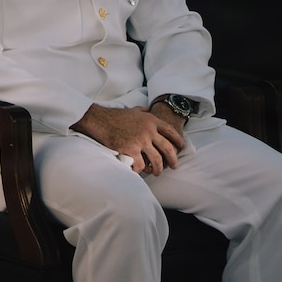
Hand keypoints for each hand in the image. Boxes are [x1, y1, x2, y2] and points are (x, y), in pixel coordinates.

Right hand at [71, 103, 185, 174]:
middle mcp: (148, 131)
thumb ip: (144, 111)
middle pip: (168, 148)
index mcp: (151, 120)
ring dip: (158, 169)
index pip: (170, 132)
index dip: (177, 140)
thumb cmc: (115, 116)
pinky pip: (141, 165)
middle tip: (174, 166)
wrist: (100, 120)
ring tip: (156, 172)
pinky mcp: (131, 150)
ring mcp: (141, 141)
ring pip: (157, 160)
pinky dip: (140, 170)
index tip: (181, 147)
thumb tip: (149, 109)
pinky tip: (138, 171)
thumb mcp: (133, 110)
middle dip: (173, 159)